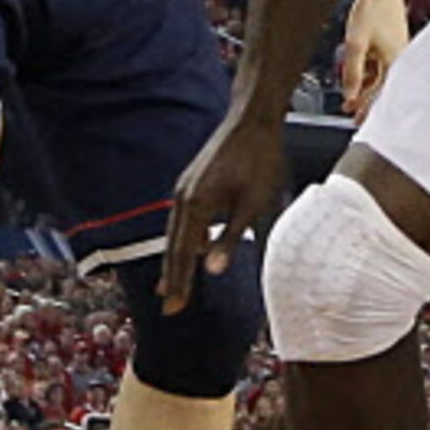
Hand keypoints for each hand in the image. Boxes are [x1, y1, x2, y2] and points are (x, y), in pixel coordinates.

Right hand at [161, 105, 286, 314]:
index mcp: (195, 206)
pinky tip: (194, 248)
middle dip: (172, 278)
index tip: (174, 309)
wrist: (252, 120)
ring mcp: (185, 188)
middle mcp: (183, 197)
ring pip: (176, 232)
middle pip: (174, 246)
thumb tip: (214, 271)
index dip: (180, 283)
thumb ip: (231, 239)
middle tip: (169, 306)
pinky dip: (184, 238)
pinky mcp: (192, 182)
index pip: (184, 255)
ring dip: (176, 259)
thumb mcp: (252, 204)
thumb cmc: (260, 160)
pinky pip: (182, 218)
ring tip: (172, 285)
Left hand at [336, 0, 407, 122]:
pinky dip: (370, 71)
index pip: (382, 94)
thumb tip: (349, 95)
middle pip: (383, 87)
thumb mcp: (355, 44)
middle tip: (353, 113)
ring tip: (351, 94)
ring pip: (382, 75)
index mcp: (396, 61)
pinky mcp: (393, 41)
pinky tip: (359, 73)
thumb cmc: (372, 9)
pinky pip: (382, 63)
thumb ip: (352, 72)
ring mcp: (398, 49)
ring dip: (366, 85)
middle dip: (366, 100)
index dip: (368, 109)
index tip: (359, 121)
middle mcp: (401, 57)